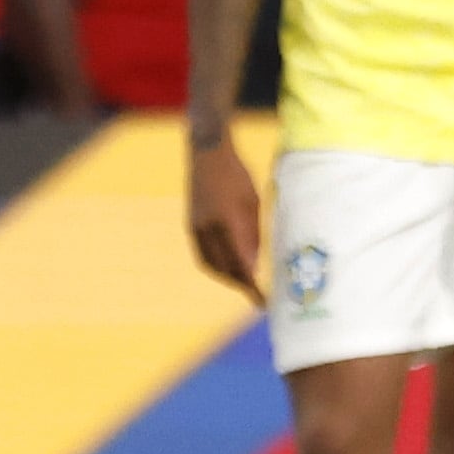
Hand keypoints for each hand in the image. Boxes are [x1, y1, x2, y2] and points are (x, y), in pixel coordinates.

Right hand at [186, 136, 265, 295]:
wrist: (207, 154)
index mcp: (227, 220)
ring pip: (211, 264)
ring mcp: (196, 227)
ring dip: (227, 278)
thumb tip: (255, 266)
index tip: (262, 300)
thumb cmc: (238, 175)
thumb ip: (253, 235)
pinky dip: (216, 266)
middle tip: (257, 293)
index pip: (241, 262)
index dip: (251, 284)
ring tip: (244, 283)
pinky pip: (203, 255)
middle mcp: (208, 227)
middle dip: (241, 283)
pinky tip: (228, 269)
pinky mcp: (191, 225)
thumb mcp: (253, 203)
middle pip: (224, 267)